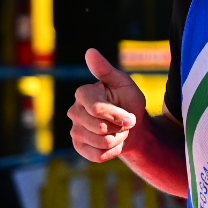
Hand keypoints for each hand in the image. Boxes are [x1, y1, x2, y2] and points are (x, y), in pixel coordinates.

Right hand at [68, 48, 147, 162]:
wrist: (134, 127)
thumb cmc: (128, 102)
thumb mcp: (123, 84)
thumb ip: (106, 70)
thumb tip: (90, 51)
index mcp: (83, 93)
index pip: (97, 109)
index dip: (118, 115)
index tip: (130, 116)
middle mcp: (74, 111)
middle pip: (100, 128)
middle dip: (119, 128)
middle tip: (124, 122)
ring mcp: (75, 131)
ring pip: (101, 142)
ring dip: (118, 139)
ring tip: (118, 131)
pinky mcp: (79, 147)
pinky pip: (98, 156)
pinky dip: (113, 151)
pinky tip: (113, 142)